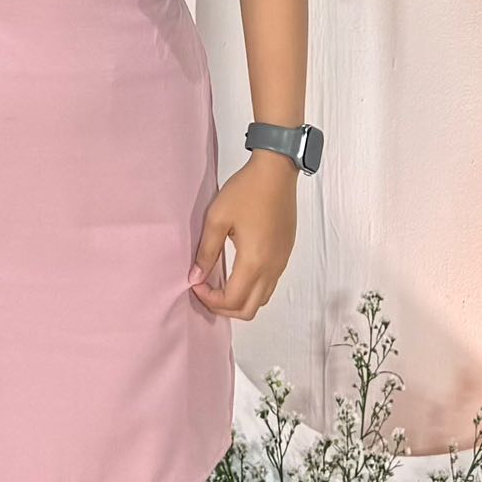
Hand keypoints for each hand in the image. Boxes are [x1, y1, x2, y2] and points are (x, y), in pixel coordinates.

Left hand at [188, 151, 298, 322]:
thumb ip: (206, 252)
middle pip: (249, 310)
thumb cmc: (246, 191)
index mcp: (254, 261)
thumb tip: (195, 278)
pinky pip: (269, 285)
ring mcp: (281, 263)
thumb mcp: (217, 218)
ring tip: (219, 284)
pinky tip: (236, 272)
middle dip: (224, 308)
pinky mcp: (285, 255)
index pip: (231, 300)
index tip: (195, 283)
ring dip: (239, 300)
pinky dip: (252, 289)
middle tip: (206, 291)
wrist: (277, 171)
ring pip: (262, 300)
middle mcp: (271, 268)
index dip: (209, 299)